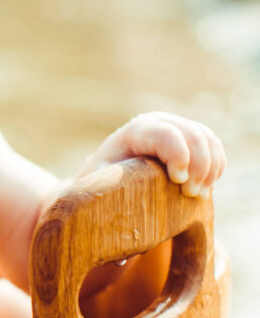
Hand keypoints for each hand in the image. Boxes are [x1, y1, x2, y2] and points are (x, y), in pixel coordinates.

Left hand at [82, 112, 225, 196]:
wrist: (109, 175)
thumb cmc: (104, 181)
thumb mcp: (101, 179)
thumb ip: (110, 180)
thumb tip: (120, 188)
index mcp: (136, 130)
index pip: (165, 134)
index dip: (178, 156)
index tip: (179, 182)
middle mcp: (159, 122)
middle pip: (192, 135)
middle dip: (199, 166)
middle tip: (192, 195)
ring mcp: (177, 126)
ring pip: (207, 140)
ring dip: (210, 169)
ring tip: (199, 195)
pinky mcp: (190, 137)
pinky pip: (214, 146)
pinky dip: (216, 166)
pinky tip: (207, 185)